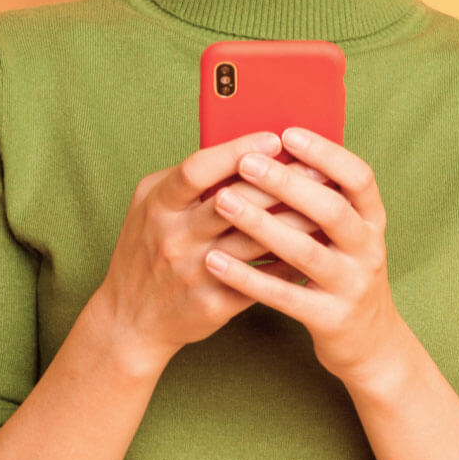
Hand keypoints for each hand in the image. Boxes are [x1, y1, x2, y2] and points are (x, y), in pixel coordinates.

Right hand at [92, 130, 326, 371]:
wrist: (129, 320)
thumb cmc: (146, 251)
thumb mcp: (149, 207)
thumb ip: (186, 181)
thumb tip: (241, 151)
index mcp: (158, 206)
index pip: (197, 170)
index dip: (236, 151)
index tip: (273, 139)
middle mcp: (174, 237)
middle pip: (235, 201)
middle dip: (282, 182)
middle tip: (319, 169)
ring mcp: (194, 273)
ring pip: (256, 241)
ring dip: (297, 222)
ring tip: (330, 205)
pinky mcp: (213, 304)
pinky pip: (262, 279)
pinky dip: (290, 262)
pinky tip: (316, 247)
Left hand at [203, 127, 402, 379]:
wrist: (369, 343)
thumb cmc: (342, 272)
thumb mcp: (344, 233)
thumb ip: (318, 198)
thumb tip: (269, 150)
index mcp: (371, 220)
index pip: (359, 178)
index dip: (326, 154)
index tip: (287, 134)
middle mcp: (368, 249)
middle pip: (331, 210)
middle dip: (287, 184)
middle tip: (247, 161)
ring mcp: (351, 285)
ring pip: (306, 252)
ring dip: (262, 224)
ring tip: (223, 202)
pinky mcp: (330, 319)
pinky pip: (284, 295)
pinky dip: (249, 277)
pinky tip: (215, 260)